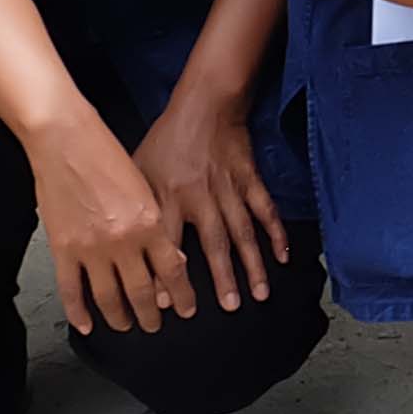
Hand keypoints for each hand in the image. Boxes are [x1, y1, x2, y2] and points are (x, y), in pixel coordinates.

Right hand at [24, 112, 184, 337]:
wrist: (65, 139)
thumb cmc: (107, 154)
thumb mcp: (145, 187)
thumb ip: (158, 224)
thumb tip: (172, 258)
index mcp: (150, 222)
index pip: (172, 271)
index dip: (181, 295)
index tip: (186, 309)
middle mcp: (123, 240)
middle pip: (141, 292)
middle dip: (150, 315)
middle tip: (154, 325)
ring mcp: (90, 248)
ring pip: (108, 298)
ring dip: (119, 317)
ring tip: (125, 325)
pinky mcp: (62, 249)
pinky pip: (71, 291)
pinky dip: (78, 312)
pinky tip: (85, 324)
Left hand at [132, 81, 286, 312]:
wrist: (204, 105)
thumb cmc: (165, 141)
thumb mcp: (138, 170)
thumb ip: (137, 208)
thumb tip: (129, 248)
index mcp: (167, 196)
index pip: (168, 243)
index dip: (170, 275)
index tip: (173, 306)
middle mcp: (199, 196)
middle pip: (213, 243)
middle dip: (222, 278)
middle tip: (230, 308)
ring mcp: (228, 188)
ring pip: (243, 231)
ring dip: (252, 264)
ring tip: (259, 294)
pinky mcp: (249, 178)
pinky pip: (264, 209)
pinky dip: (276, 233)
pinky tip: (283, 257)